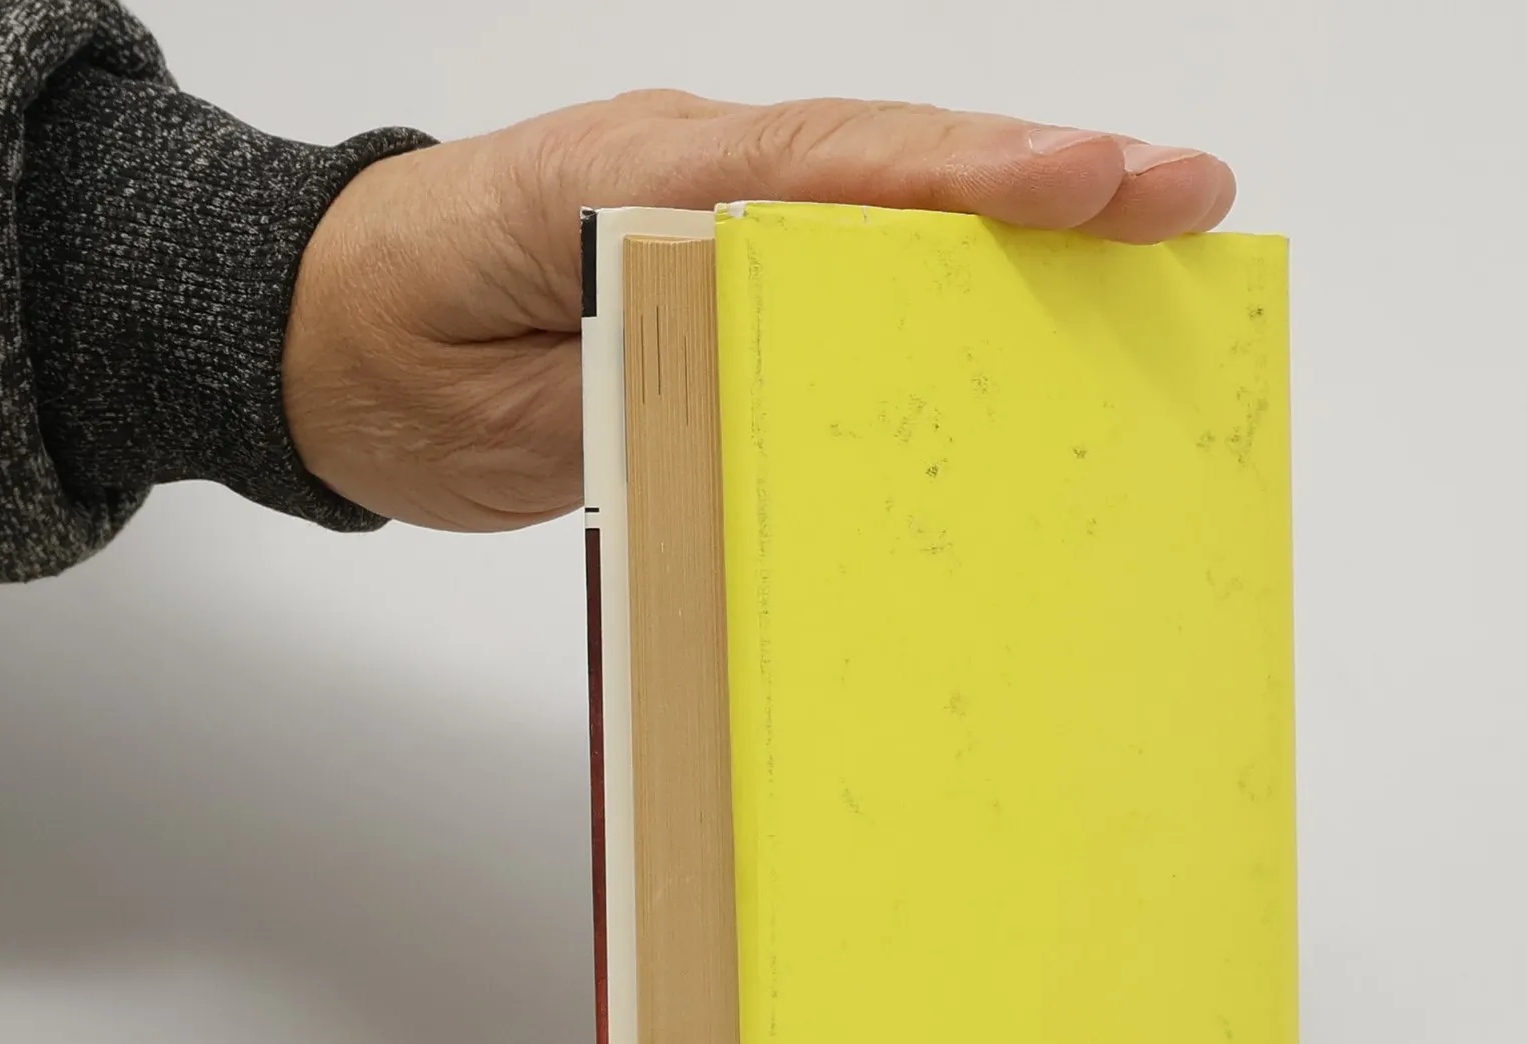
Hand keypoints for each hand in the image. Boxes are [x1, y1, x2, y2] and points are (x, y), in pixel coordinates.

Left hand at [282, 92, 1236, 531]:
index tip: (1089, 182)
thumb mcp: (512, 387)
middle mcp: (708, 189)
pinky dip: (944, 314)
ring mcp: (724, 234)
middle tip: (1189, 203)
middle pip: (900, 174)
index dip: (968, 176)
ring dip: (1021, 252)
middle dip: (1049, 187)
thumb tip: (758, 396)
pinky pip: (849, 299)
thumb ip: (641, 379)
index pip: (838, 164)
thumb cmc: (400, 342)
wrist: (337, 346)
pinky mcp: (727, 297)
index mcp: (652, 180)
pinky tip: (1025, 347)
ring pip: (892, 228)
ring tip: (1154, 266)